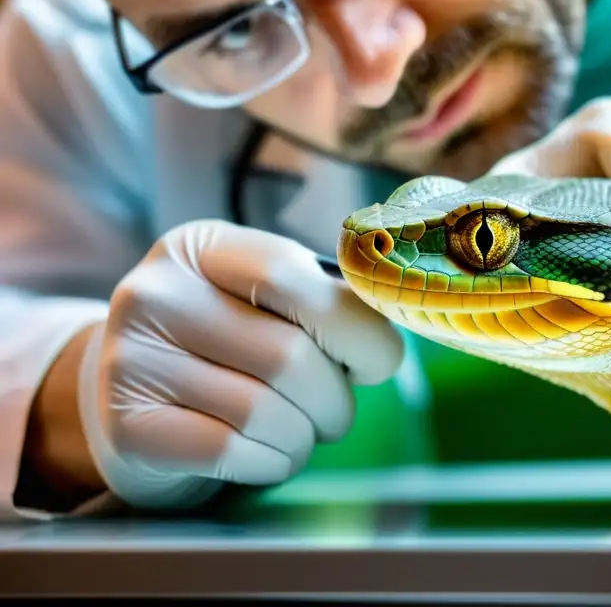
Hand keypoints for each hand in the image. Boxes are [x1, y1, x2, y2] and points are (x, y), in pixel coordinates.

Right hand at [70, 220, 403, 510]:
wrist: (126, 401)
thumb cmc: (223, 347)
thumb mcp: (262, 303)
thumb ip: (320, 304)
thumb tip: (385, 342)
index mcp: (202, 248)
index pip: (288, 274)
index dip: (353, 325)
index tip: (378, 360)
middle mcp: (156, 294)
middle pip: (288, 354)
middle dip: (334, 398)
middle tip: (334, 412)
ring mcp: (132, 361)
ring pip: (264, 410)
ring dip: (303, 435)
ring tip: (298, 432)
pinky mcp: (128, 428)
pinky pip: (232, 451)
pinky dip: (271, 461)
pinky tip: (268, 454)